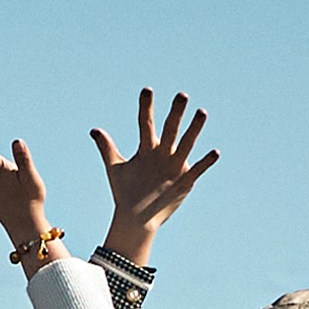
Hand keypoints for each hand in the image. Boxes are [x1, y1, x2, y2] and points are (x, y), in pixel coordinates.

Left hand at [92, 89, 217, 263]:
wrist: (136, 217)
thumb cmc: (126, 191)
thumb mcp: (115, 168)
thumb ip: (107, 148)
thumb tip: (94, 130)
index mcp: (147, 149)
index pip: (145, 124)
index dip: (145, 108)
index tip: (146, 90)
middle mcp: (162, 154)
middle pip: (170, 129)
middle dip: (175, 113)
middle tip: (181, 95)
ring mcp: (174, 166)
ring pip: (186, 144)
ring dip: (194, 130)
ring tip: (201, 112)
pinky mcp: (184, 182)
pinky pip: (196, 170)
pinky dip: (205, 162)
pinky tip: (215, 152)